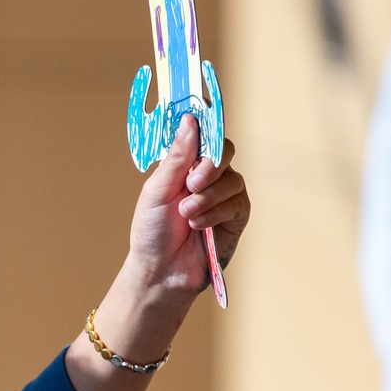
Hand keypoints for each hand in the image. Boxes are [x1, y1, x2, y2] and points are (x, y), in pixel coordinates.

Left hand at [123, 115, 250, 321]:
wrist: (159, 271)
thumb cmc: (153, 232)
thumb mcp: (157, 190)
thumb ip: (176, 157)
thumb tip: (189, 119)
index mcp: (186, 166)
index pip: (205, 137)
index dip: (206, 131)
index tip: (201, 128)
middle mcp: (209, 177)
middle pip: (225, 152)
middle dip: (209, 167)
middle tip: (191, 183)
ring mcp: (225, 197)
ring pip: (232, 180)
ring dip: (207, 197)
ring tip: (186, 214)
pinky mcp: (236, 219)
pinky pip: (237, 204)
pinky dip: (215, 213)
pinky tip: (197, 225)